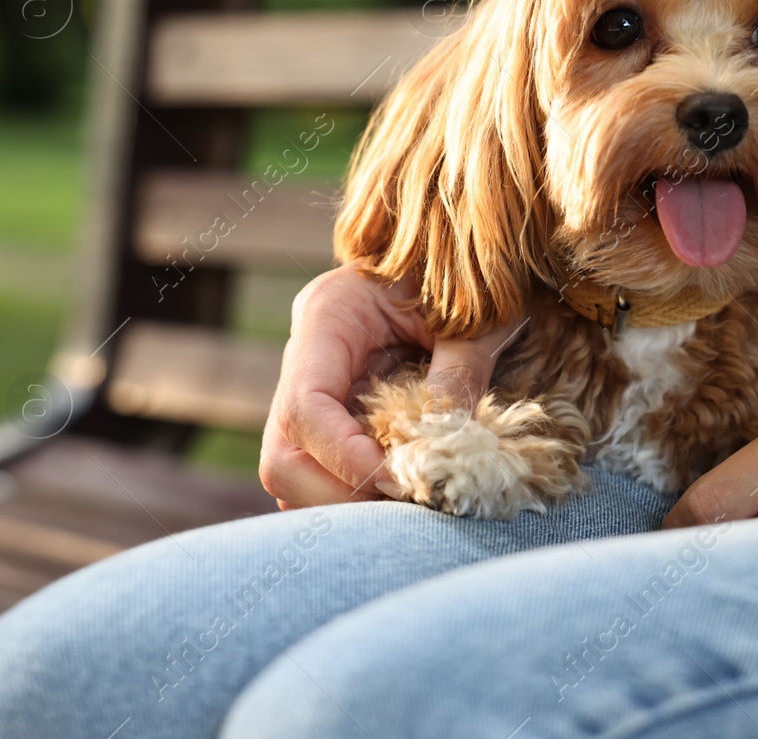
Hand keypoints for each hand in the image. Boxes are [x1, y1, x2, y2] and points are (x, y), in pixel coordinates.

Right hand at [259, 265, 519, 508]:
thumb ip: (459, 374)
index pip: (305, 407)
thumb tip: (446, 447)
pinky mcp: (334, 417)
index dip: (345, 458)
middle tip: (409, 499)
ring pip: (294, 475)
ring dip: (348, 501)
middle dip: (339, 493)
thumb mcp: (476, 318)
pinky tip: (406, 486)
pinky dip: (357, 494)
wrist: (466, 257)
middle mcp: (307, 357)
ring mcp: (315, 391)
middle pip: (282, 455)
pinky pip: (323, 474)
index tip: (400, 481)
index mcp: (328, 314)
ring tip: (412, 495)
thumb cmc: (472, 275)